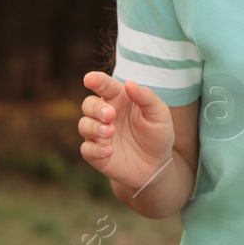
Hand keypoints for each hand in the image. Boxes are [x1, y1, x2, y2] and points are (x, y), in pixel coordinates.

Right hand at [78, 71, 174, 191]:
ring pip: (84, 125)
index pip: (105, 86)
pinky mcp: (96, 154)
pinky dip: (94, 149)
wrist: (157, 165)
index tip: (89, 79)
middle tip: (110, 115)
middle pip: (88, 104)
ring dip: (94, 127)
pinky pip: (86, 150)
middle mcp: (106, 115)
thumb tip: (130, 83)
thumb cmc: (157, 134)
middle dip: (96, 108)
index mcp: (120, 99)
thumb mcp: (159, 114)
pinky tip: (108, 151)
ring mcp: (99, 135)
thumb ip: (146, 98)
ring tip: (110, 131)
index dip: (96, 80)